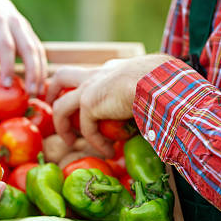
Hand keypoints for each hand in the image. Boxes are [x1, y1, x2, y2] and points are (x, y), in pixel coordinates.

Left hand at [0, 0, 46, 94]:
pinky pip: (38, 48)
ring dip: (40, 71)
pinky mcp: (28, 30)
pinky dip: (41, 65)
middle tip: (31, 93)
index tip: (6, 84)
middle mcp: (15, 22)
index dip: (8, 65)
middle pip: (29, 48)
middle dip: (32, 71)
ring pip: (38, 49)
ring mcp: (24, 26)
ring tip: (37, 92)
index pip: (6, 45)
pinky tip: (38, 81)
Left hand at [48, 54, 173, 154]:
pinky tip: (108, 151)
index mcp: (112, 69)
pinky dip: (95, 142)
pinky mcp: (89, 103)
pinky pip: (86, 128)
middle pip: (63, 76)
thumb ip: (146, 96)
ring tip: (71, 142)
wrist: (162, 82)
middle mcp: (98, 74)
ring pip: (61, 105)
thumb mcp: (154, 86)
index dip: (85, 88)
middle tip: (52, 107)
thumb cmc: (167, 83)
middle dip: (52, 91)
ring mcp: (90, 87)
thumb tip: (154, 113)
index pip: (91, 75)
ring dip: (62, 126)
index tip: (87, 104)